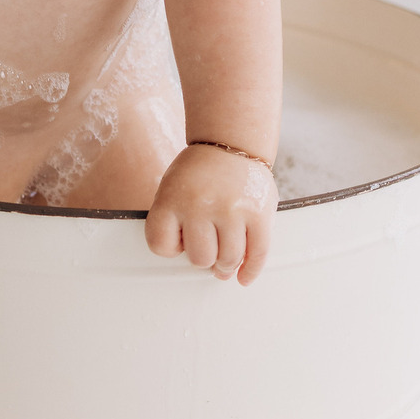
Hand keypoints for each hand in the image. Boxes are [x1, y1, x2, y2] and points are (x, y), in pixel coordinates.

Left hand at [145, 144, 277, 284]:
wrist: (230, 143)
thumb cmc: (198, 174)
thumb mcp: (172, 189)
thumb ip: (175, 225)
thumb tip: (198, 265)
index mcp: (172, 198)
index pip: (160, 245)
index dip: (170, 247)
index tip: (179, 238)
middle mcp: (201, 204)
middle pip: (200, 258)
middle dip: (204, 258)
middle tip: (209, 249)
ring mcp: (232, 209)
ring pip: (228, 259)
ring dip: (226, 265)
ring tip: (225, 260)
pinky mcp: (259, 212)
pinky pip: (258, 253)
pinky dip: (250, 270)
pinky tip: (244, 276)